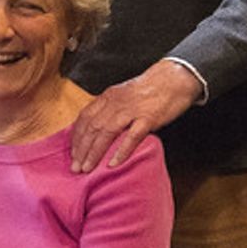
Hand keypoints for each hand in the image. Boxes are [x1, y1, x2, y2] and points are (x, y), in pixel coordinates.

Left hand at [69, 61, 202, 173]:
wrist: (174, 79)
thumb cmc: (149, 90)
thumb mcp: (122, 95)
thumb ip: (109, 109)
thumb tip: (96, 128)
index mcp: (108, 97)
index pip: (85, 117)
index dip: (76, 137)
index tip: (72, 153)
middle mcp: (116, 103)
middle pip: (92, 127)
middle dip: (81, 149)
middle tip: (75, 168)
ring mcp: (132, 110)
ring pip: (107, 133)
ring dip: (94, 152)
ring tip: (87, 168)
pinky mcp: (148, 118)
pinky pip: (132, 136)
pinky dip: (121, 151)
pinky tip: (113, 163)